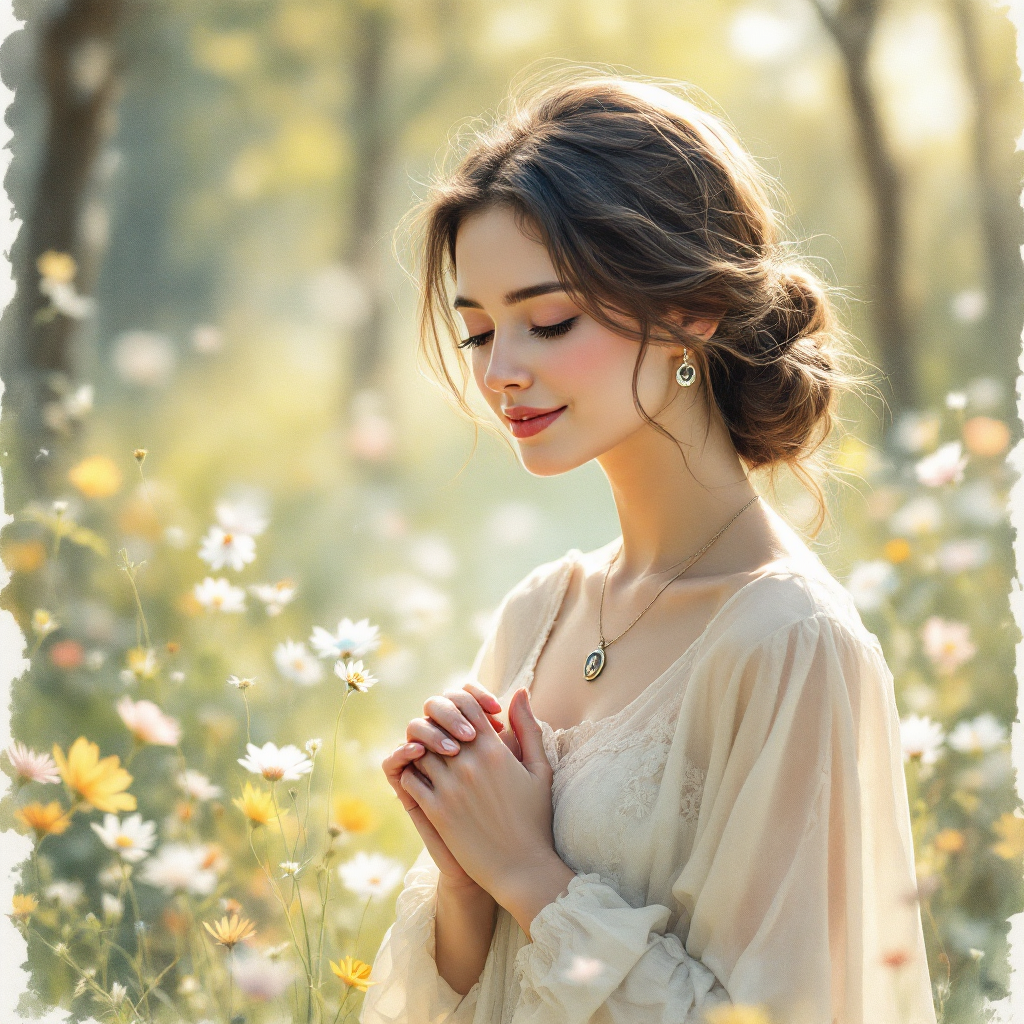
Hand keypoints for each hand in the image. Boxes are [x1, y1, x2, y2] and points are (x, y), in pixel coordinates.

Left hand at [399, 686, 563, 916]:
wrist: (522, 868)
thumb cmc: (535, 818)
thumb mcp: (540, 769)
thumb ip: (528, 727)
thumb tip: (520, 692)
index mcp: (495, 751)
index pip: (466, 705)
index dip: (460, 702)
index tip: (462, 715)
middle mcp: (470, 764)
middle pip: (438, 722)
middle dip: (438, 721)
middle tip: (441, 729)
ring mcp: (450, 788)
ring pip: (420, 748)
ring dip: (422, 746)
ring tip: (429, 751)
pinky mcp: (436, 811)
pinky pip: (410, 778)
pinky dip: (411, 771)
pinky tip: (421, 775)